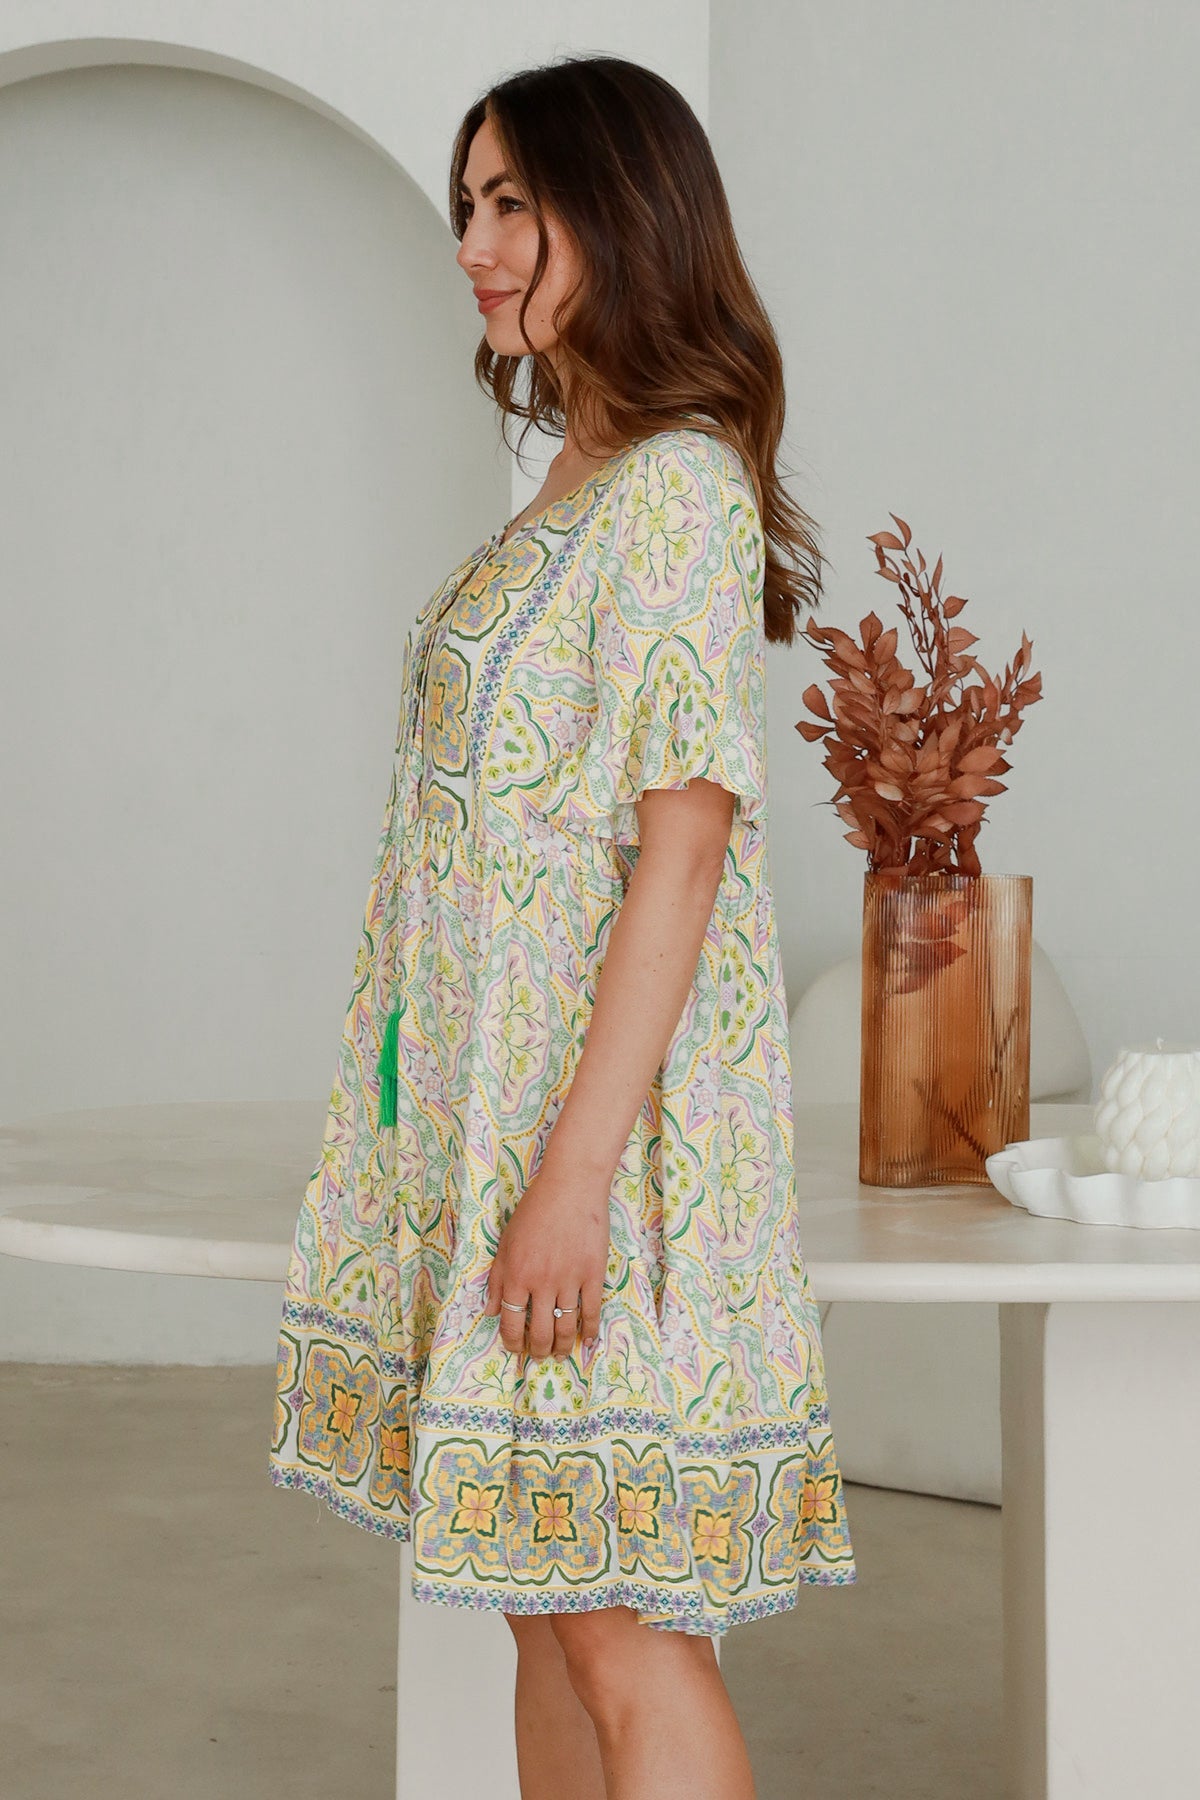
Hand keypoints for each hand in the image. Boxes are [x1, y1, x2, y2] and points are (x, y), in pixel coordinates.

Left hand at [482, 1160, 609, 1361]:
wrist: (570, 1187)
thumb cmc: (534, 1211)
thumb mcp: (506, 1243)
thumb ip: (497, 1280)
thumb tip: (492, 1312)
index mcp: (516, 1276)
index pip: (512, 1323)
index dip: (513, 1343)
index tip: (516, 1349)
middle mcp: (542, 1283)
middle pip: (541, 1332)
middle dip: (539, 1351)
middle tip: (540, 1356)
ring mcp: (570, 1280)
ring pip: (566, 1327)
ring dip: (563, 1347)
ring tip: (561, 1354)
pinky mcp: (593, 1274)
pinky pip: (591, 1311)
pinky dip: (590, 1330)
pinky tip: (588, 1340)